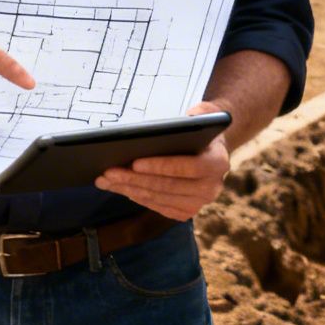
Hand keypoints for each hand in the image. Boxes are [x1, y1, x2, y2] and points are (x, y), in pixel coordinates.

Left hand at [94, 102, 231, 220]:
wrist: (212, 147)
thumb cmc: (201, 127)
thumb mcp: (204, 113)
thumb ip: (198, 113)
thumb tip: (183, 119)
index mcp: (218, 162)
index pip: (189, 168)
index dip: (161, 166)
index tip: (134, 162)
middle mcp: (212, 187)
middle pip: (168, 187)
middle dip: (135, 179)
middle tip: (109, 172)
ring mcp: (199, 203)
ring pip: (159, 198)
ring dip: (130, 190)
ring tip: (105, 180)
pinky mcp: (186, 211)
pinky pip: (158, 206)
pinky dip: (138, 197)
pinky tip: (120, 187)